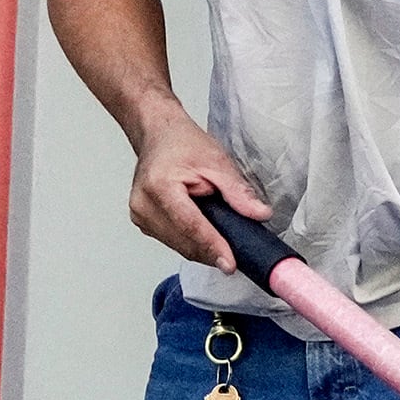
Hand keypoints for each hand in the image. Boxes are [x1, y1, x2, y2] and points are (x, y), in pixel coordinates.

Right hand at [125, 110, 269, 271]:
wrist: (158, 135)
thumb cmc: (182, 143)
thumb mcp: (217, 162)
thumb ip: (238, 192)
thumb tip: (259, 215)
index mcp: (159, 186)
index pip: (190, 225)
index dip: (212, 246)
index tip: (229, 263)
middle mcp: (144, 204)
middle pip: (184, 241)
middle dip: (212, 251)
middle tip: (238, 254)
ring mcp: (140, 216)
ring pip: (178, 246)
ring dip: (203, 249)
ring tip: (223, 241)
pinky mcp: (143, 222)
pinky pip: (172, 242)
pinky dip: (192, 243)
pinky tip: (206, 236)